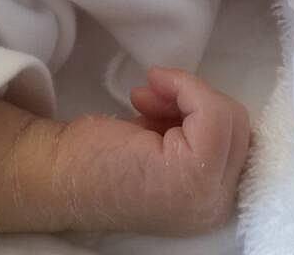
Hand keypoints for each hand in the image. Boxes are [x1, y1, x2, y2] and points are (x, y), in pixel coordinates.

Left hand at [45, 67, 250, 234]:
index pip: (238, 141)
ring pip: (229, 117)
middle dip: (196, 99)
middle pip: (238, 127)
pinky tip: (148, 91)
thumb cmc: (98, 158)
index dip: (203, 110)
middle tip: (151, 97)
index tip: (160, 102)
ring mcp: (207, 195)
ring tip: (145, 100)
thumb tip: (198, 97)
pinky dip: (186, 87)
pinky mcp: (192, 175)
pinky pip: (213, 112)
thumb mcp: (160, 144)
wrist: (54, 173)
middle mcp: (216, 207)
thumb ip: (189, 132)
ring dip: (187, 92)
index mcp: (210, 202)